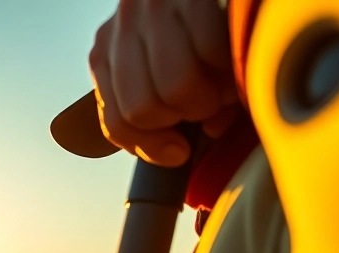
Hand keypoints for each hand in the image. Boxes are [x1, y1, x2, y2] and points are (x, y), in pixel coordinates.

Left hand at [89, 0, 240, 165]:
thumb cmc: (184, 29)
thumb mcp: (154, 63)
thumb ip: (157, 108)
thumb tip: (179, 151)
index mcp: (105, 51)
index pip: (116, 121)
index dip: (151, 147)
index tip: (179, 151)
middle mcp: (121, 26)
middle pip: (144, 109)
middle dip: (184, 119)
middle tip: (206, 105)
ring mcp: (154, 6)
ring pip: (176, 87)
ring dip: (209, 99)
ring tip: (222, 86)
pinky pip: (212, 51)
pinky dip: (230, 68)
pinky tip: (234, 64)